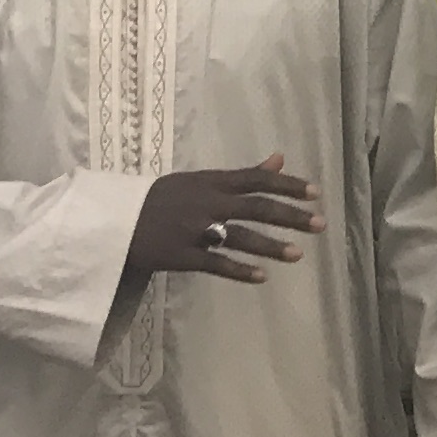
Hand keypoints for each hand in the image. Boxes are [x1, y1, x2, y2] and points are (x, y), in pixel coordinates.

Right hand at [125, 157, 320, 283]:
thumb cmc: (163, 199)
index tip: (316, 193)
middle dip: (290, 215)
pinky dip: (239, 270)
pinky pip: (215, 263)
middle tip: (320, 224)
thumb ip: (242, 174)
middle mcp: (206, 202)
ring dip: (270, 246)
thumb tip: (280, 159)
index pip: (257, 179)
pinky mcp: (181, 255)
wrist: (117, 222)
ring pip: (239, 237)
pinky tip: (262, 277)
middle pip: (256, 207)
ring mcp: (194, 229)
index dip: (288, 185)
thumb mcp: (201, 180)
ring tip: (298, 255)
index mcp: (212, 181)